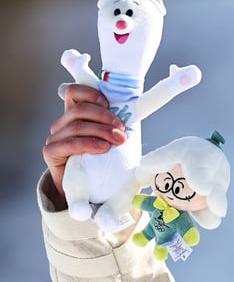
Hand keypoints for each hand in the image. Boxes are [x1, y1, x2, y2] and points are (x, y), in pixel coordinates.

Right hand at [42, 84, 126, 198]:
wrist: (90, 189)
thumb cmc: (105, 160)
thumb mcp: (113, 137)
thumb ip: (116, 123)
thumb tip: (134, 110)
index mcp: (75, 114)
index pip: (74, 92)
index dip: (91, 93)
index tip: (109, 103)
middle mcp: (63, 123)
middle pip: (80, 109)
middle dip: (106, 117)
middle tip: (121, 130)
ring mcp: (55, 137)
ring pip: (77, 125)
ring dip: (102, 131)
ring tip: (118, 140)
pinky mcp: (51, 152)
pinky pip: (69, 143)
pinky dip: (89, 144)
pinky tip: (103, 148)